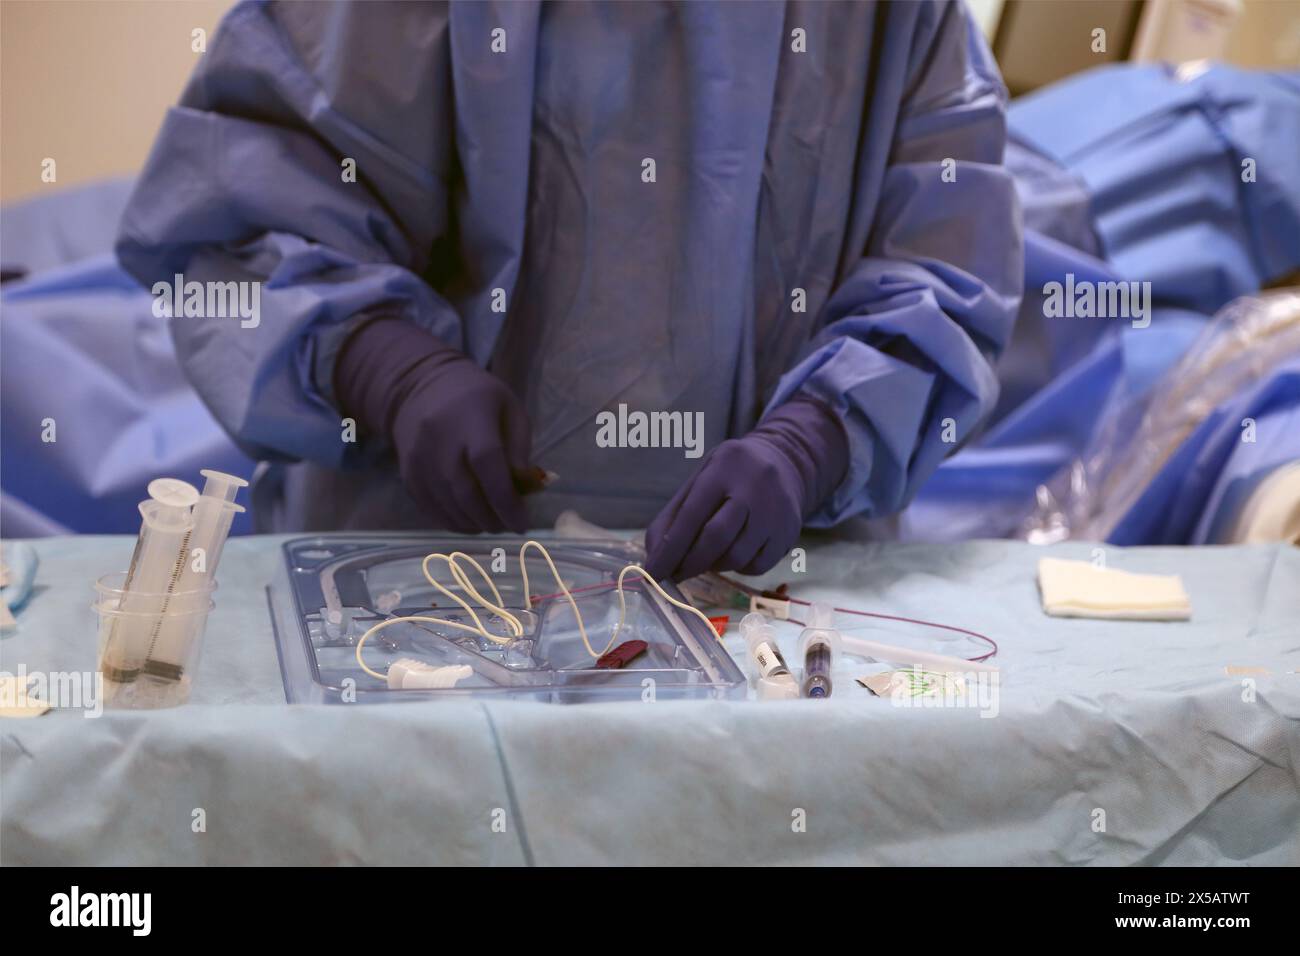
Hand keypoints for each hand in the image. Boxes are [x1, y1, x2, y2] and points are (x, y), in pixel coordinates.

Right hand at [336, 319, 530, 532]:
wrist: (421, 387)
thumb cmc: (477, 398)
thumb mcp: (510, 410)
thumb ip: (519, 449)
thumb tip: (526, 490)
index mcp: (472, 416)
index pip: (487, 463)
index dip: (506, 499)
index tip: (522, 522)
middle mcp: (440, 438)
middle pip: (465, 491)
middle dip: (492, 518)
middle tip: (509, 526)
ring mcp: (419, 457)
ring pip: (447, 504)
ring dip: (474, 524)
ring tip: (492, 524)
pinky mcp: (407, 472)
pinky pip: (429, 507)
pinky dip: (452, 522)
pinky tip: (470, 522)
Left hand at [644, 397, 847, 579]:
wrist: (785, 462)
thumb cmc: (732, 475)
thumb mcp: (701, 480)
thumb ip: (674, 515)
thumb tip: (655, 555)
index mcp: (723, 470)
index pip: (691, 515)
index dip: (670, 548)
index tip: (654, 572)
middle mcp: (753, 489)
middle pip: (716, 538)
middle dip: (690, 563)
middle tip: (676, 575)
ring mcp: (776, 512)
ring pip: (737, 557)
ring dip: (714, 566)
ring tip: (706, 559)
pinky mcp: (789, 533)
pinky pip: (758, 566)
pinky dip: (738, 569)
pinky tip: (732, 556)